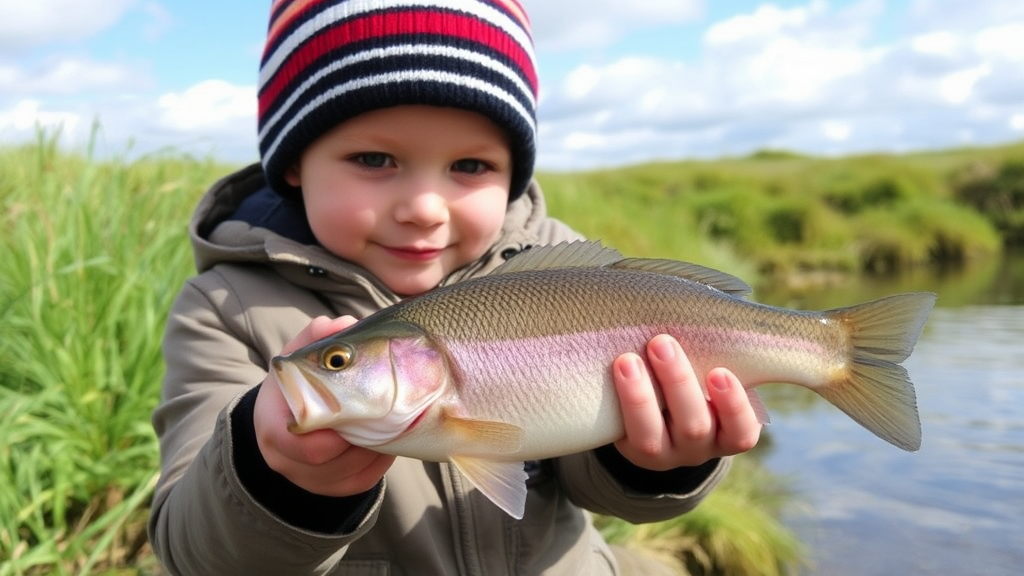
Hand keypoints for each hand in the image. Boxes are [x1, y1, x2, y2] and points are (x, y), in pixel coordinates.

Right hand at [254, 315, 395, 496]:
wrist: (284, 418)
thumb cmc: (296, 382)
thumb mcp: (298, 355)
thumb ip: (317, 337)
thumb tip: (345, 325)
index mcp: (273, 430)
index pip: (302, 446)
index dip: (332, 433)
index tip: (352, 412)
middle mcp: (286, 463)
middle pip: (332, 464)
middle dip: (360, 439)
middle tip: (384, 414)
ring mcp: (310, 481)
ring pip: (352, 475)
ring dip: (375, 449)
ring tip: (390, 423)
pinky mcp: (333, 490)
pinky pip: (364, 481)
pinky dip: (380, 461)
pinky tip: (388, 438)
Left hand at [612, 334, 761, 469]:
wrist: (662, 405)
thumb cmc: (700, 375)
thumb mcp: (716, 370)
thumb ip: (721, 351)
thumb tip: (726, 299)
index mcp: (728, 432)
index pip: (741, 432)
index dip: (733, 405)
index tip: (719, 372)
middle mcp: (697, 447)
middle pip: (694, 427)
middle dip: (677, 382)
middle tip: (661, 342)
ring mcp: (662, 453)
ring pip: (651, 437)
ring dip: (639, 397)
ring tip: (627, 360)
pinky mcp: (629, 450)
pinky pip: (622, 438)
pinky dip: (621, 408)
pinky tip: (614, 376)